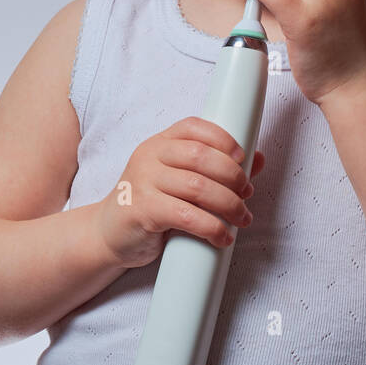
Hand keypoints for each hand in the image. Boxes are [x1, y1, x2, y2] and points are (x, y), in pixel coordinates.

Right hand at [94, 117, 265, 268]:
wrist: (107, 234)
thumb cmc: (149, 203)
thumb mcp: (176, 180)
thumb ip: (213, 169)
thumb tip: (258, 159)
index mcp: (159, 143)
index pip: (194, 127)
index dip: (223, 139)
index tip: (242, 158)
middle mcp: (149, 157)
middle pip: (200, 156)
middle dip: (232, 176)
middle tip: (246, 194)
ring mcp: (143, 182)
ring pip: (197, 187)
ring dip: (228, 204)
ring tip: (241, 218)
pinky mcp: (142, 211)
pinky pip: (186, 216)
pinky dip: (212, 227)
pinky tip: (223, 237)